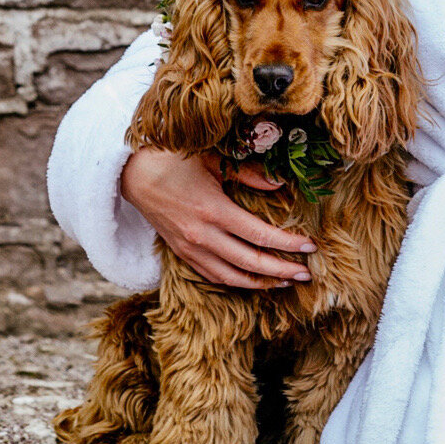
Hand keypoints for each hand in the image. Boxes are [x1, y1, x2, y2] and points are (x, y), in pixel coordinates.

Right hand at [121, 145, 315, 289]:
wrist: (133, 176)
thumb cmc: (174, 161)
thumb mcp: (213, 159)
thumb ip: (248, 174)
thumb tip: (280, 184)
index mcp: (213, 210)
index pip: (260, 235)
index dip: (288, 244)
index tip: (311, 247)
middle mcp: (203, 236)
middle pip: (251, 263)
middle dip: (282, 271)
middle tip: (307, 274)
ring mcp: (191, 249)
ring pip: (233, 278)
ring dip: (262, 283)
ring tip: (286, 283)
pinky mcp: (182, 254)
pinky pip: (214, 277)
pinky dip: (236, 283)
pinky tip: (253, 282)